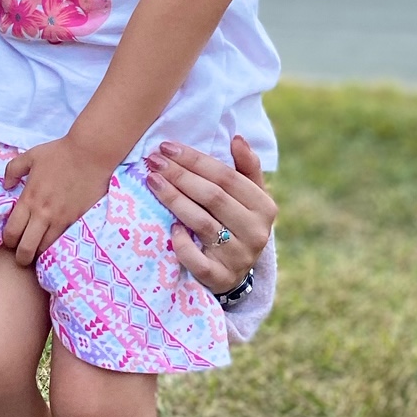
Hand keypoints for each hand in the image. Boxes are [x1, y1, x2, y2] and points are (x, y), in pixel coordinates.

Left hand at [1, 139, 111, 268]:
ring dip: (40, 253)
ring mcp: (61, 219)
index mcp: (29, 199)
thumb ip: (13, 170)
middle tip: (22, 256)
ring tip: (38, 251)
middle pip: (27, 248)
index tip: (10, 241)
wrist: (91, 154)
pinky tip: (55, 243)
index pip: (12, 231)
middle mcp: (43, 214)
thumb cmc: (60, 153)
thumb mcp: (30, 156)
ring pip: (46, 248)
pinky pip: (64, 240)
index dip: (8, 241)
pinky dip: (57, 245)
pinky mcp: (77, 220)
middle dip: (21, 257)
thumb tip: (6, 186)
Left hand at [145, 134, 276, 292]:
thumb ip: (246, 168)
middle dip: (180, 175)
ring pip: (201, 223)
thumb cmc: (236, 224)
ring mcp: (238, 257)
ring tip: (152, 181)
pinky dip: (182, 243)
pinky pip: (197, 259)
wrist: (234, 274)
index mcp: (264, 207)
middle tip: (153, 161)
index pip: (227, 177)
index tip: (167, 147)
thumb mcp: (248, 197)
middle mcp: (255, 232)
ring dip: (173, 199)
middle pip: (212, 197)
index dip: (196, 160)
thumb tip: (237, 138)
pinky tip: (170, 227)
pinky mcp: (220, 278)